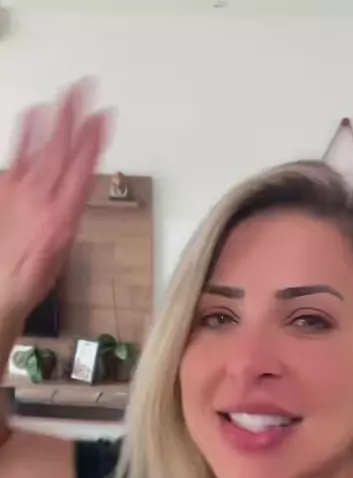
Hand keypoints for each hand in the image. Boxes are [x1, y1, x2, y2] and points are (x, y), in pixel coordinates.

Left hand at [0, 80, 108, 316]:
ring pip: (37, 144)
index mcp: (64, 213)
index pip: (84, 166)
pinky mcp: (3, 187)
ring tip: (60, 96)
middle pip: (60, 146)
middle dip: (74, 115)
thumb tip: (79, 184)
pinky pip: (17, 153)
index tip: (104, 116)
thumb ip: (71, 209)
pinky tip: (31, 116)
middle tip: (84, 89)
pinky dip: (26, 131)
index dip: (94, 138)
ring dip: (51, 117)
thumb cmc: (34, 273)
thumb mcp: (65, 245)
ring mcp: (18, 188)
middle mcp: (41, 196)